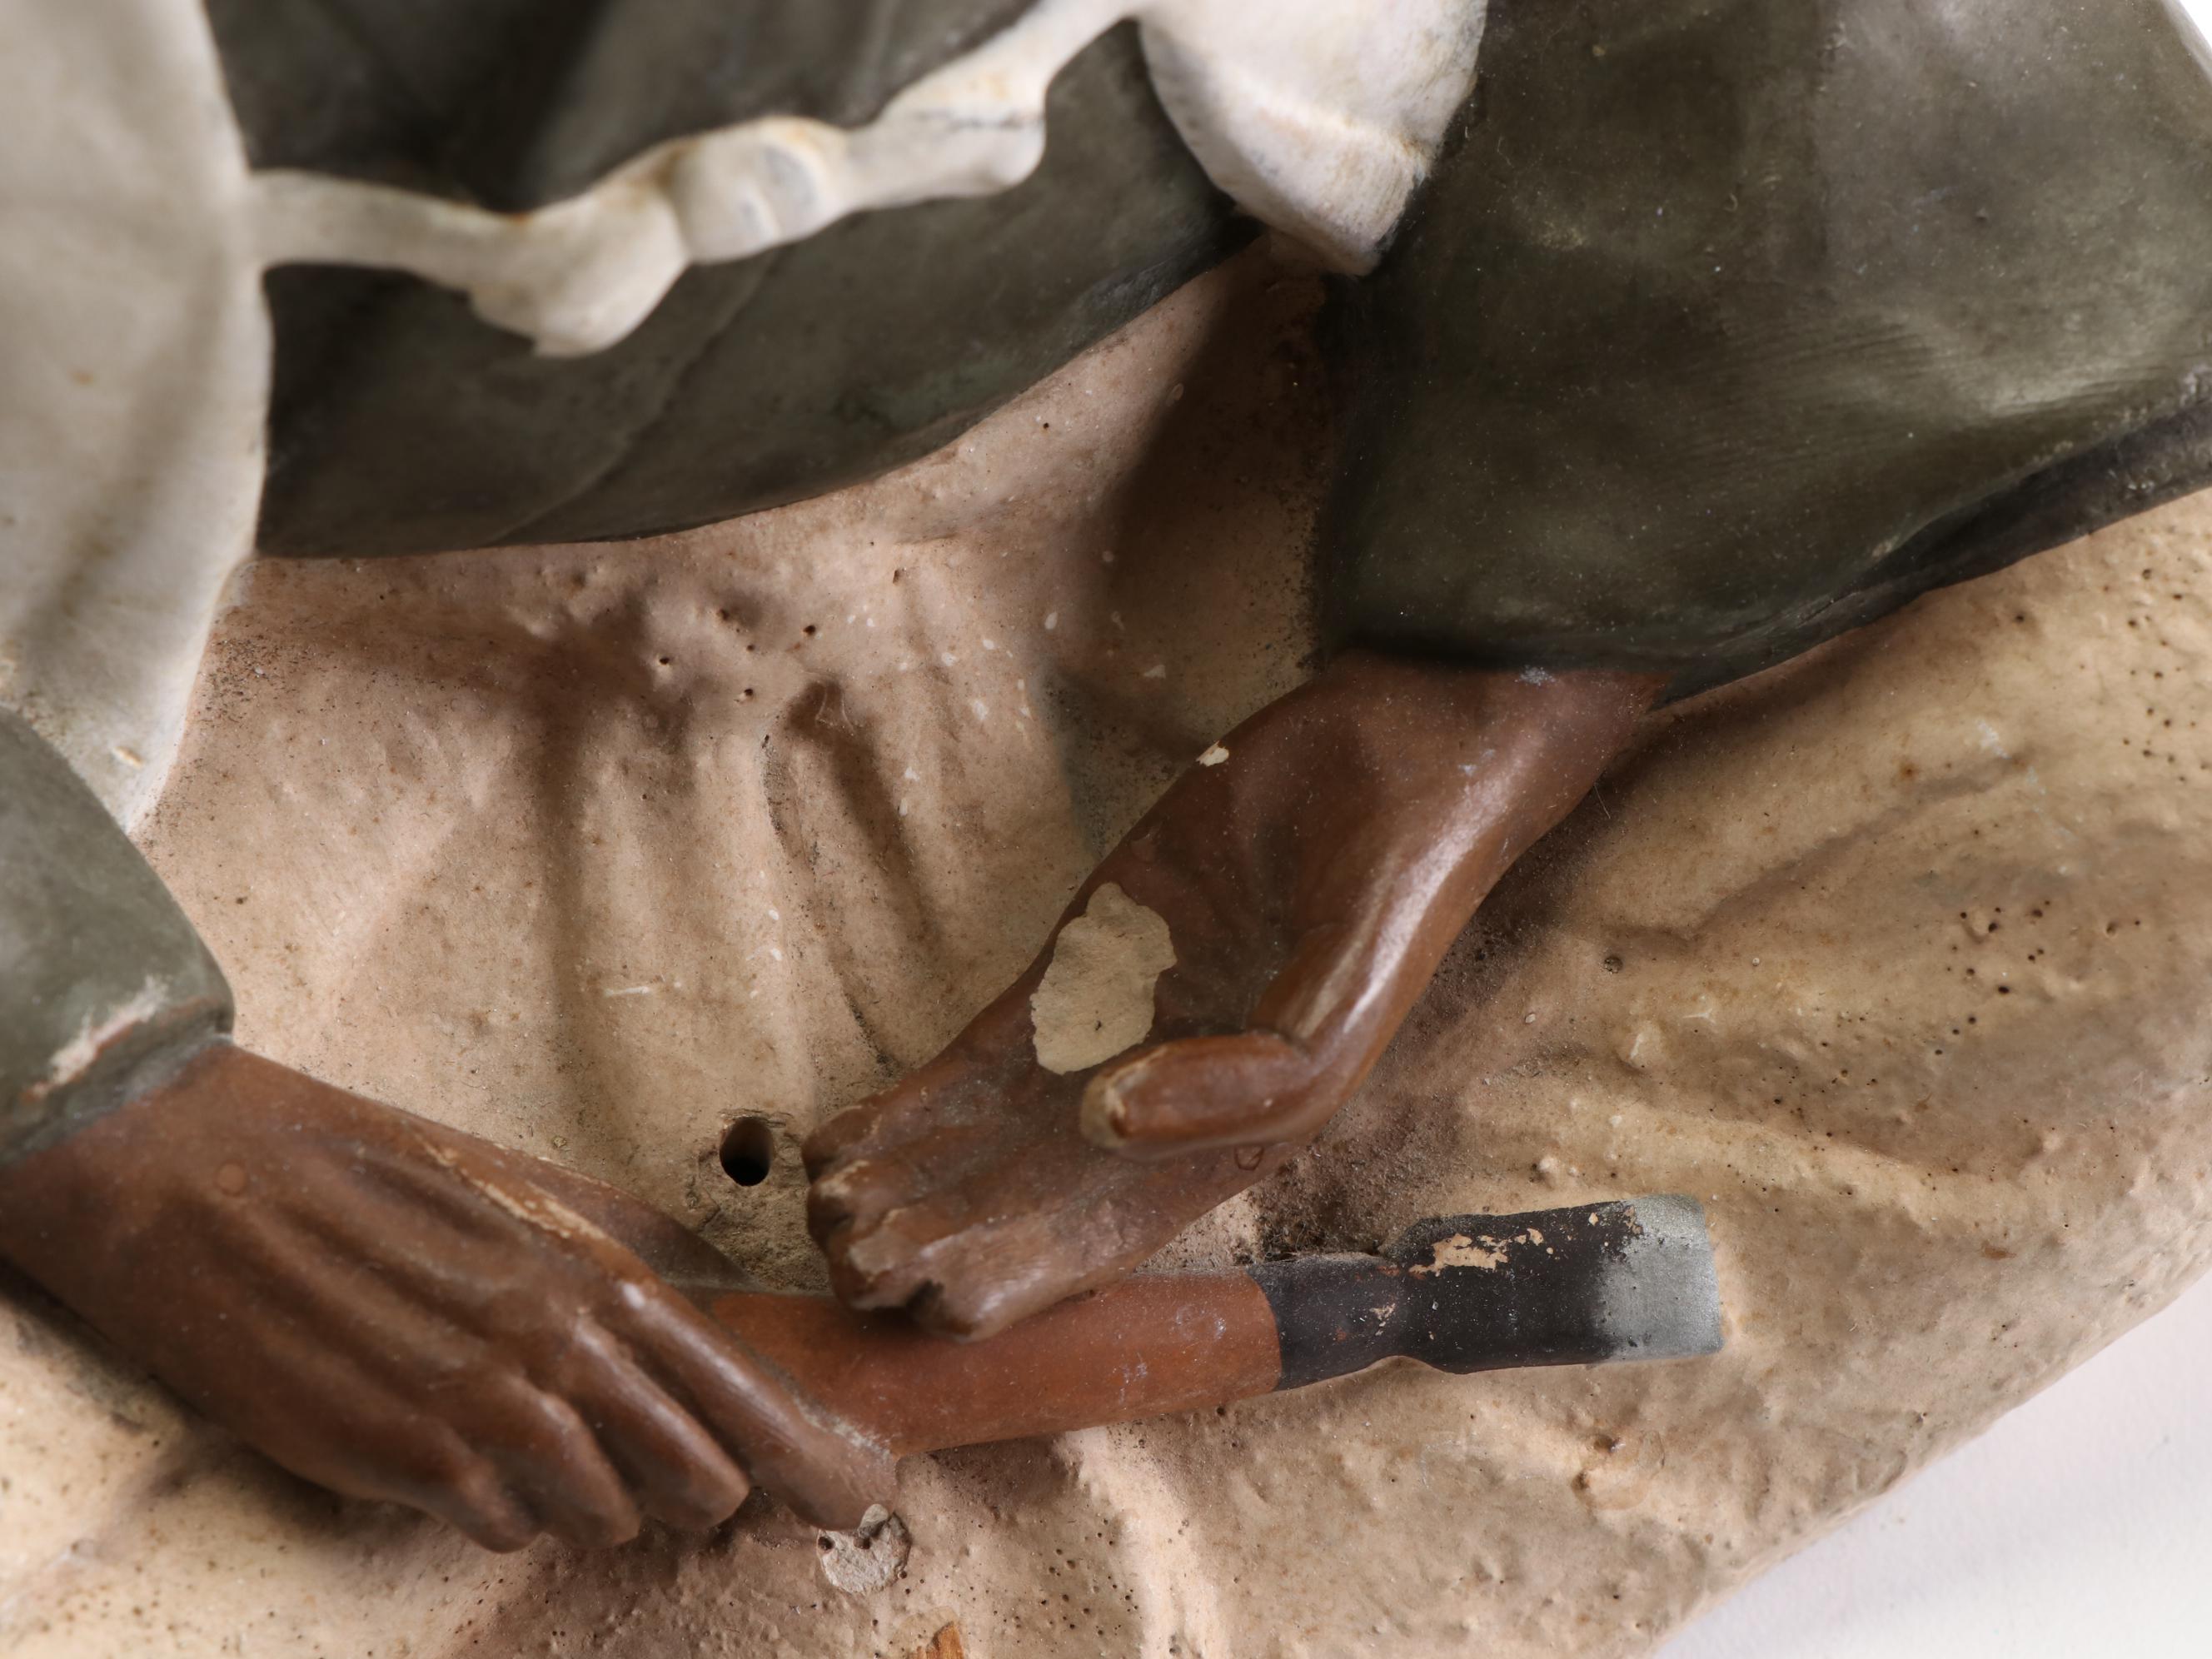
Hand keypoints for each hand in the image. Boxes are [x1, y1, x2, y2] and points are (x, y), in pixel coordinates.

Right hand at [0, 1044, 889, 1548]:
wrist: (214, 1183)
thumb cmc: (379, 1177)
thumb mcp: (531, 1195)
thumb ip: (628, 1253)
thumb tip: (717, 1297)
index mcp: (610, 1274)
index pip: (754, 1393)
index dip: (815, 1456)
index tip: (861, 1494)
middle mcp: (572, 1345)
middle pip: (706, 1474)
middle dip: (704, 1493)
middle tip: (681, 1489)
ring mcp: (495, 1410)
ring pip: (610, 1516)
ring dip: (593, 1503)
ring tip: (542, 1451)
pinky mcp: (414, 1461)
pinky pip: (508, 1528)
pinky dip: (501, 1509)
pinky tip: (458, 1456)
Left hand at [805, 652, 1659, 1337]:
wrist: (1393, 751)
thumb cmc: (1396, 881)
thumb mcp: (1348, 999)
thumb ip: (1251, 1082)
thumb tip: (1108, 1123)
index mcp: (1228, 1144)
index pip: (1098, 1240)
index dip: (1009, 1276)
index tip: (922, 1291)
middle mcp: (1159, 1109)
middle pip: (1022, 1204)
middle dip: (934, 1240)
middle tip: (845, 1255)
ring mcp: (1108, 1036)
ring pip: (984, 1141)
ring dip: (905, 1185)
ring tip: (822, 1204)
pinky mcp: (1073, 969)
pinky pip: (976, 1057)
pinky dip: (910, 1103)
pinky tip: (841, 1136)